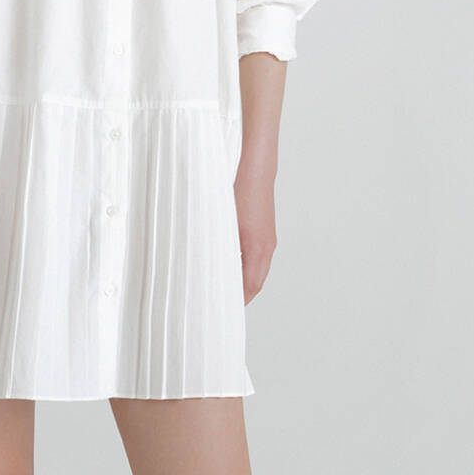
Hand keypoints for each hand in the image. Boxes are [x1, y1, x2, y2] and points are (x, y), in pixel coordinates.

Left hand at [234, 136, 277, 301]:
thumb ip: (218, 246)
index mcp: (257, 249)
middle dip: (241, 295)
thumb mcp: (224, 221)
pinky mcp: (266, 228)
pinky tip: (232, 261)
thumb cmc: (240, 189)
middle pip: (256, 282)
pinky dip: (248, 266)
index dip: (238, 302)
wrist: (256, 163)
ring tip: (225, 286)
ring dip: (245, 280)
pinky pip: (259, 257)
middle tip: (222, 304)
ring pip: (258, 270)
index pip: (250, 288)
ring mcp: (268, 238)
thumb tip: (205, 266)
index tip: (222, 311)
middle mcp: (267, 247)